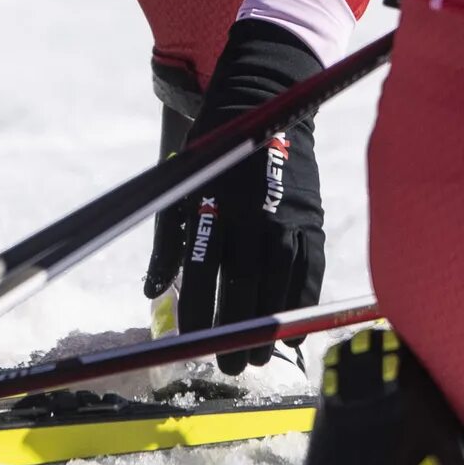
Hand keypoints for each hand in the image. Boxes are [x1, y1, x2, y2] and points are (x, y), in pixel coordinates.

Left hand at [161, 19, 325, 369]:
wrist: (264, 97)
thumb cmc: (211, 147)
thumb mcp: (180, 183)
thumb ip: (168, 239)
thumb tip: (151, 292)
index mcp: (213, 203)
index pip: (202, 271)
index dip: (196, 312)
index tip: (189, 345)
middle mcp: (252, 212)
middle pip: (245, 286)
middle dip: (236, 331)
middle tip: (230, 367)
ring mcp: (287, 215)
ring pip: (281, 284)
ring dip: (271, 325)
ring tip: (260, 357)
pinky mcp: (312, 216)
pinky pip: (310, 269)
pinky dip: (301, 301)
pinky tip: (293, 329)